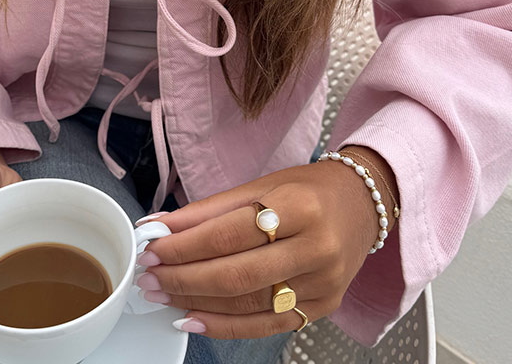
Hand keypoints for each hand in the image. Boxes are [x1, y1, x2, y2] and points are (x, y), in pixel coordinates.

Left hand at [138, 149, 396, 338]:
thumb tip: (160, 226)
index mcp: (299, 208)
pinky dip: (224, 326)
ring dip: (196, 302)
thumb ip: (209, 210)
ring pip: (247, 305)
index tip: (153, 247)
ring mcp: (322, 285)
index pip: (229, 234)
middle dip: (183, 278)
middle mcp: (315, 249)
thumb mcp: (260, 186)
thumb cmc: (307, 189)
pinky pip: (265, 326)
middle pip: (236, 275)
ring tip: (161, 294)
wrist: (363, 204)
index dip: (185, 245)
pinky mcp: (322, 308)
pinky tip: (191, 319)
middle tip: (148, 275)